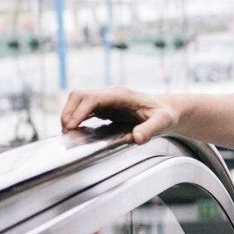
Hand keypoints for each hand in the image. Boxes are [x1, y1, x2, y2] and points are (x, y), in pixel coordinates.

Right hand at [58, 86, 180, 144]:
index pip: (93, 98)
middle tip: (66, 132)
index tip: (71, 126)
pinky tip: (75, 131)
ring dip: (69, 115)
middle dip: (68, 112)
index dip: (79, 111)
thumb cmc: (165, 114)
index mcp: (121, 95)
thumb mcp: (163, 122)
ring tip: (68, 134)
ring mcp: (105, 100)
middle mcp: (110, 94)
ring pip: (78, 101)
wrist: (167, 110)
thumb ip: (151, 129)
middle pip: (80, 95)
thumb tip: (138, 138)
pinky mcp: (104, 107)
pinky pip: (84, 109)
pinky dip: (76, 118)